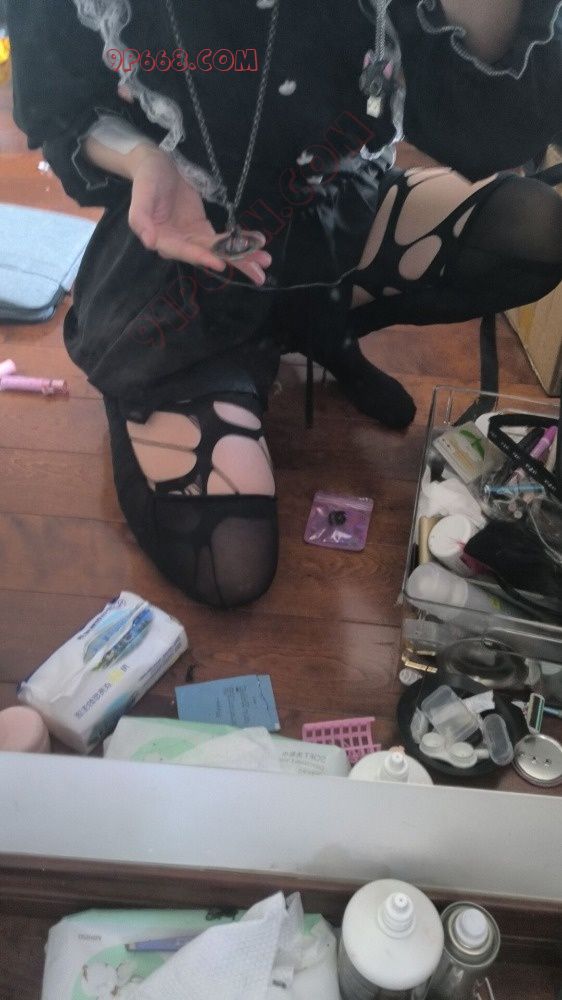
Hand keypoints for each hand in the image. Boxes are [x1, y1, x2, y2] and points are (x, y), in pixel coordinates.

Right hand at [128, 147, 270, 284]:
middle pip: (208, 256)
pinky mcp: (201, 230)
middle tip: (258, 274)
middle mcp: (179, 244)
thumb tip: (149, 242)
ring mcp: (192, 238)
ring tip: (265, 262)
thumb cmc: (147, 179)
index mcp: (162, 239)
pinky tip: (257, 242)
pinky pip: (222, 239)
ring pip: (219, 251)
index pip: (184, 251)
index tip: (220, 263)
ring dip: (243, 257)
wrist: (156, 165)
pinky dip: (240, 242)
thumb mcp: (141, 195)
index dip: (202, 257)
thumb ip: (140, 219)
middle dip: (234, 263)